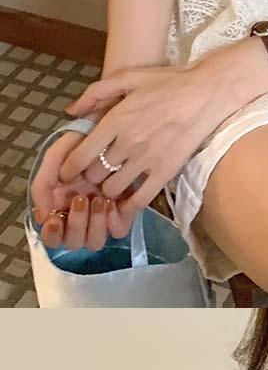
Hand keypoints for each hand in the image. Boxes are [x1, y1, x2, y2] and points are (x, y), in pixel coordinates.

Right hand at [29, 131, 128, 255]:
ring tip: (99, 199)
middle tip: (80, 199)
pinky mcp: (122, 214)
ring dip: (94, 224)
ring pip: (94, 242)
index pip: (52, 236)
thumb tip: (42, 215)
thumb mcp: (55, 156)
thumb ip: (42, 184)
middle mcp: (79, 216)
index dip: (52, 233)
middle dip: (75, 225)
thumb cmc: (81, 140)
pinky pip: (118, 231)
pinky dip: (113, 221)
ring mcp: (101, 217)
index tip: (55, 218)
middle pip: (73, 242)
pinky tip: (114, 202)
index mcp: (60, 205)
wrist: (111, 127)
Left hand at [33, 47, 267, 234]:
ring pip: (113, 189)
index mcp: (115, 119)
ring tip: (110, 186)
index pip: (81, 154)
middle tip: (90, 178)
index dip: (69, 169)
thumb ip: (96, 92)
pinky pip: (140, 200)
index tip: (67, 173)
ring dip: (107, 191)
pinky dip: (128, 206)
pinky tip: (126, 202)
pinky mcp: (165, 173)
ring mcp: (147, 160)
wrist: (206, 93)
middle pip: (95, 174)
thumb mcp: (129, 77)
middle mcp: (128, 143)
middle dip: (89, 178)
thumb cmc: (167, 83)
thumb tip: (70, 112)